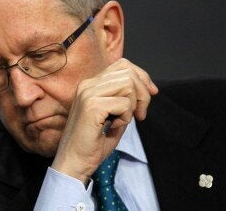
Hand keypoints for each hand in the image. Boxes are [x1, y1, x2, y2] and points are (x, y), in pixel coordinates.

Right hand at [50, 58, 157, 183]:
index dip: (142, 77)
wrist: (74, 161)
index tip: (150, 94)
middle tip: (141, 114)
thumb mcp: (112, 115)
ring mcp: (88, 94)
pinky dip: (126, 117)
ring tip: (124, 120)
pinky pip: (124, 103)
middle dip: (143, 93)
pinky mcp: (92, 107)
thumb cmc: (93, 142)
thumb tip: (146, 88)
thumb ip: (124, 98)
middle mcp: (87, 85)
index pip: (122, 65)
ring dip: (134, 105)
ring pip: (128, 84)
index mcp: (90, 84)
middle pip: (128, 72)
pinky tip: (113, 127)